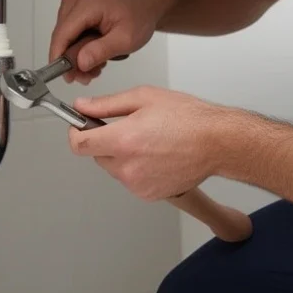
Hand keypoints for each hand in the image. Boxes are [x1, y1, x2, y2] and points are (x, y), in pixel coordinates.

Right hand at [48, 0, 167, 84]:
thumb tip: (80, 62)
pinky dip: (80, 46)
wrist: (147, 1)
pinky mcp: (75, 8)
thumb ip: (101, 51)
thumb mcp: (126, 38)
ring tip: (97, 64)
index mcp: (87, 3)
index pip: (62, 34)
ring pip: (65, 38)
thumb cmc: (140, 13)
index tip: (64, 75)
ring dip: (78, 55)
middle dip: (73, 60)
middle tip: (88, 75)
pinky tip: (94, 53)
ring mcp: (73, 2)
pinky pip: (70, 33)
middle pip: (62, 38)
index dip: (60, 58)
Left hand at [67, 86, 229, 200]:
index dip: (75, 133)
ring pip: (114, 168)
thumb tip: (82, 107)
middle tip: (127, 128)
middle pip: (96, 156)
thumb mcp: (144, 98)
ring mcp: (137, 184)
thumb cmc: (188, 118)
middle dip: (104, 141)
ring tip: (148, 141)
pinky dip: (136, 169)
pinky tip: (156, 155)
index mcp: (122, 140)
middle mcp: (127, 166)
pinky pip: (131, 180)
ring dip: (121, 156)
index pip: (79, 144)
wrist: (217, 142)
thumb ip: (107, 104)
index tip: (79, 126)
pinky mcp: (149, 194)